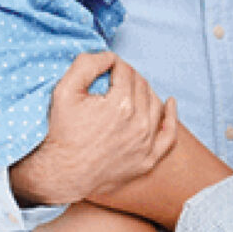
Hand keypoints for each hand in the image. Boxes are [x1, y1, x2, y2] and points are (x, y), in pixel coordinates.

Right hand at [9, 52, 172, 207]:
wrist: (61, 174)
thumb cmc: (61, 133)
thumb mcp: (65, 91)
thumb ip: (87, 64)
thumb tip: (109, 56)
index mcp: (121, 104)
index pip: (125, 71)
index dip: (114, 65)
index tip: (105, 68)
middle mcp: (139, 123)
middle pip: (141, 85)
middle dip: (128, 77)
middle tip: (113, 80)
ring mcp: (146, 143)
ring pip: (155, 104)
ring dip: (145, 92)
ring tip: (131, 89)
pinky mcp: (148, 160)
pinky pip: (169, 135)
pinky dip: (171, 117)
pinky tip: (170, 104)